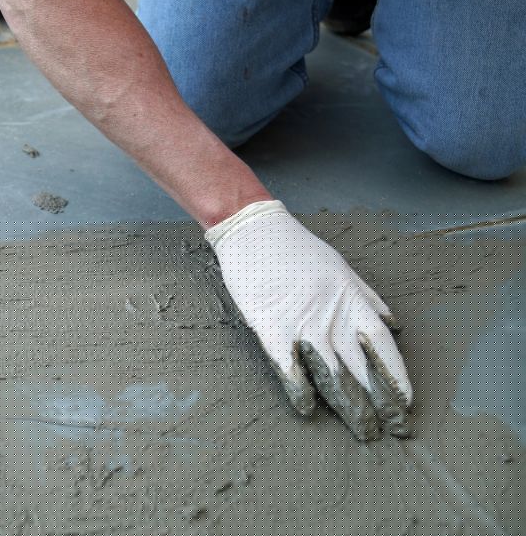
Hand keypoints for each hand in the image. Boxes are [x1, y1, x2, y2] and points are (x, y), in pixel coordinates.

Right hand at [205, 201, 412, 439]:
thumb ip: (368, 299)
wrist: (255, 232)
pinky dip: (300, 390)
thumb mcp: (342, 269)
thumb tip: (393, 325)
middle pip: (363, 369)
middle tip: (395, 429)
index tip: (407, 402)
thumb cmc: (298, 250)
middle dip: (382, 402)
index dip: (397, 377)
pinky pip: (290, 368)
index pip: (383, 347)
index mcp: (351, 301)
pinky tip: (308, 409)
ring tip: (365, 430)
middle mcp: (332, 317)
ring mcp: (302, 325)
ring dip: (351, 406)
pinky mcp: (271, 329)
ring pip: (334, 375)